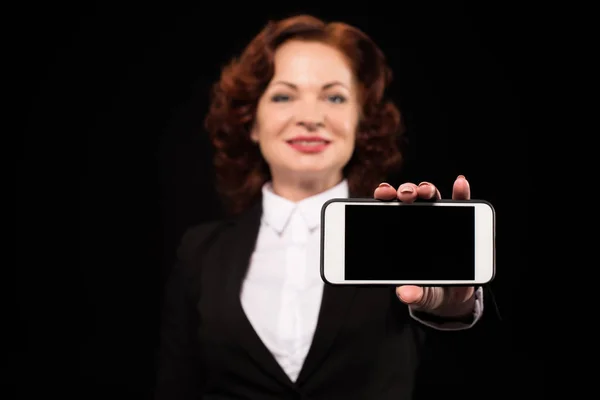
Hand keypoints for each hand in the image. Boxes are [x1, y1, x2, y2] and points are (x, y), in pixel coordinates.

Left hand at [373, 175, 475, 317]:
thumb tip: (404, 294)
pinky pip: (460, 204)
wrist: (451, 296)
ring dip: (426, 189)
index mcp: (399, 235)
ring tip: (425, 191)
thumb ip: (413, 294)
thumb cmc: (428, 291)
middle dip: (404, 192)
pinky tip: (460, 183)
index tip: (381, 194)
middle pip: (408, 200)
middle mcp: (416, 223)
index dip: (384, 198)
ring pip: (429, 198)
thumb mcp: (420, 295)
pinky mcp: (459, 223)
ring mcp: (437, 221)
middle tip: (404, 195)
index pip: (387, 210)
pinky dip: (461, 192)